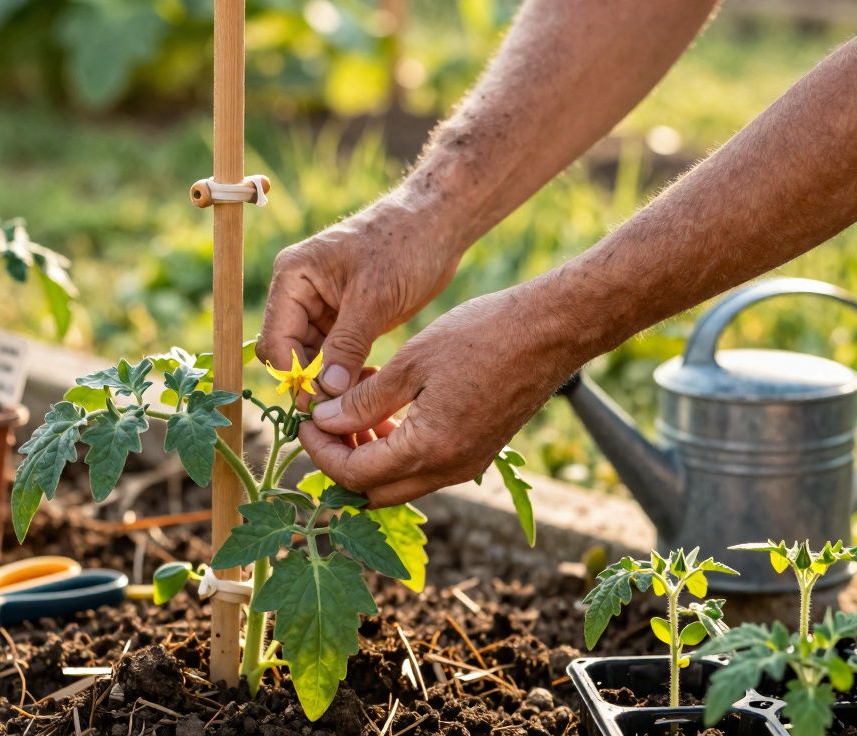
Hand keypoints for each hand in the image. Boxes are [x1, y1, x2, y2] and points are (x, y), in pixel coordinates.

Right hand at [256, 191, 465, 398]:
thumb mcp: (374, 298)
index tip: (324, 405)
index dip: (296, 376)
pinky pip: (331, 356)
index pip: (276, 341)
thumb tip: (326, 392)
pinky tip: (367, 383)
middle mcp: (297, 293)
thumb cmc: (404, 247)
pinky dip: (343, 373)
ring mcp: (318, 307)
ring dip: (328, 382)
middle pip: (287, 354)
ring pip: (309, 359)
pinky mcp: (341, 318)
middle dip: (310, 382)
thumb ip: (346, 345)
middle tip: (342, 408)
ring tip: (359, 397)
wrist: (437, 223)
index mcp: (292, 278)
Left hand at [298, 285, 580, 506]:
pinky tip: (387, 407)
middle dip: (341, 461)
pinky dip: (398, 448)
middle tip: (322, 422)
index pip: (354, 474)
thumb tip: (323, 423)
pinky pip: (425, 466)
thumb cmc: (482, 336)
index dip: (321, 452)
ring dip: (369, 454)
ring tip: (351, 407)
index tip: (305, 422)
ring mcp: (467, 464)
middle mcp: (449, 469)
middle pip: (374, 490)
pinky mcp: (477, 451)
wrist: (551, 330)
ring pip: (400, 481)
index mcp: (429, 449)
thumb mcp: (411, 363)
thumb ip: (364, 401)